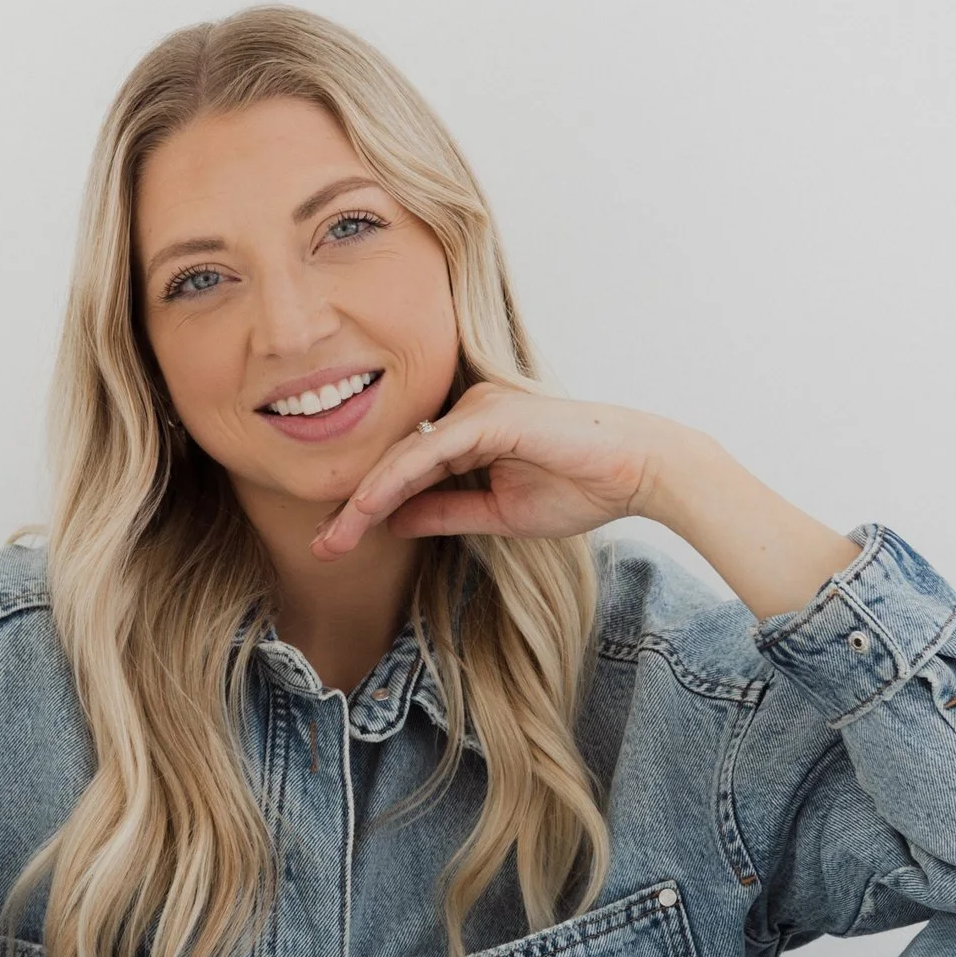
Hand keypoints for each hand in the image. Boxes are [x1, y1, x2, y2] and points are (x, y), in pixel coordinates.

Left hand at [308, 383, 690, 559]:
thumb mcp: (496, 513)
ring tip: (331, 538)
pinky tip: (365, 507)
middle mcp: (465, 412)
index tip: (334, 545)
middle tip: (318, 548)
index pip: (405, 472)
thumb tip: (391, 521)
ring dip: (363, 500)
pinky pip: (428, 452)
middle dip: (353, 508)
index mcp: (469, 433)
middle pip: (393, 462)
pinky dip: (393, 480)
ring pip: (403, 457)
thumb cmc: (580, 487)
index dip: (367, 509)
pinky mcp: (488, 415)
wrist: (637, 471)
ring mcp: (475, 408)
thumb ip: (444, 512)